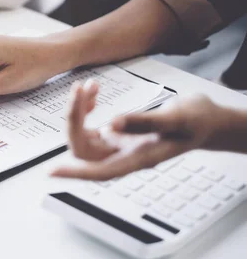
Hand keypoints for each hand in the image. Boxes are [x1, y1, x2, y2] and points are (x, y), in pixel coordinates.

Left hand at [51, 81, 234, 180]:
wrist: (205, 119)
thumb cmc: (196, 122)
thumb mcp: (176, 118)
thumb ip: (144, 122)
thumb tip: (112, 124)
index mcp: (139, 158)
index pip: (100, 171)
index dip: (76, 173)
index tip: (52, 171)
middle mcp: (123, 155)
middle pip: (84, 148)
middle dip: (75, 118)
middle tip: (81, 89)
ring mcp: (118, 145)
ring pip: (84, 135)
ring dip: (79, 110)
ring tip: (89, 86)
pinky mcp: (116, 133)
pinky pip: (90, 126)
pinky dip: (86, 108)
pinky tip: (93, 92)